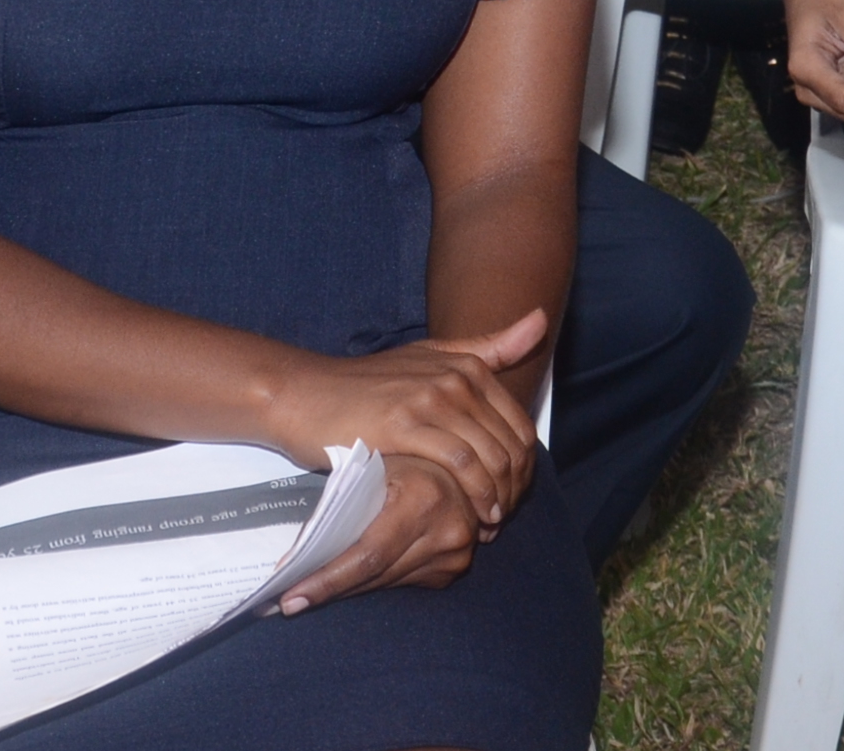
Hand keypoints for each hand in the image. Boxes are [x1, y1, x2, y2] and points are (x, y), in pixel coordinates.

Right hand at [264, 311, 543, 530]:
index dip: (523, 469)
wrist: (303, 396)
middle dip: (513, 489)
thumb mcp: (427, 357)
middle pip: (510, 445)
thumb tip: (540, 320)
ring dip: (498, 498)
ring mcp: (431, 398)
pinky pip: (461, 463)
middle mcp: (456, 377)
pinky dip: (475, 494)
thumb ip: (485, 347)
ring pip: (491, 456)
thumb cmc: (365, 386)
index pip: (519, 426)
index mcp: (466, 365)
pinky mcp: (406, 423)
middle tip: (502, 519)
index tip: (510, 497)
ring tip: (489, 524)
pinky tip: (471, 517)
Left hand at [276, 451, 484, 611]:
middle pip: (375, 574)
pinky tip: (348, 578)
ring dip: (348, 587)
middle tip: (288, 601)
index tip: (290, 598)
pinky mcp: (454, 569)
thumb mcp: (376, 467)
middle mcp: (447, 531)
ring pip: (386, 583)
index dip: (327, 579)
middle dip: (329, 588)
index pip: (368, 554)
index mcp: (424, 498)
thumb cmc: (407, 456)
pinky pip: (402, 582)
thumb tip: (299, 552)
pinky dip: (373, 579)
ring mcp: (455, 555)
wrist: (460, 463)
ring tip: (308, 592)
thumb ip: (345, 505)